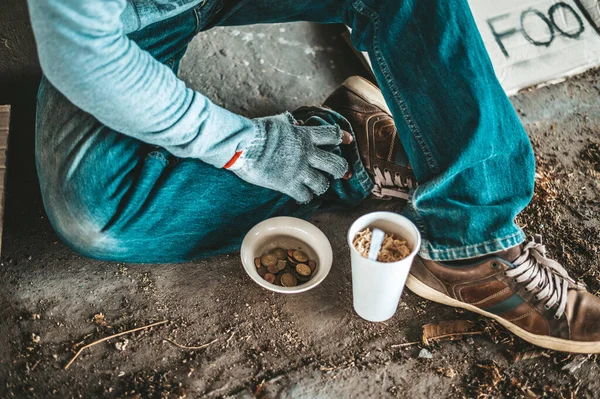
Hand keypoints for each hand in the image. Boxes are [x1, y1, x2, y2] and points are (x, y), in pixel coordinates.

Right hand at [229, 112, 352, 202]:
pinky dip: (305, 196)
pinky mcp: (288, 185)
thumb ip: (289, 124)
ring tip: (317, 185)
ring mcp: (299, 171)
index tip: (349, 140)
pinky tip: (302, 195)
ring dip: (321, 185)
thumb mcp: (277, 122)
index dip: (343, 137)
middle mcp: (307, 154)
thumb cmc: (256, 131)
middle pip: (336, 164)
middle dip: (342, 169)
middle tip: (342, 173)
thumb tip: (294, 124)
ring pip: (322, 183)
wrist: (243, 145)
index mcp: (305, 136)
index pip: (332, 134)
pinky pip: (305, 196)